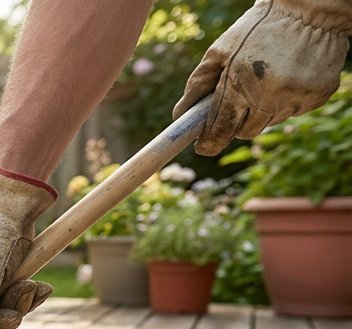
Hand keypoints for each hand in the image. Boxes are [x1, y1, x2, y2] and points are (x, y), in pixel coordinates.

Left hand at [175, 0, 351, 155]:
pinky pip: (294, 111)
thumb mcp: (219, 51)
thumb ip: (197, 85)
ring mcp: (297, 97)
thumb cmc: (256, 29)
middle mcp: (271, 96)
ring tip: (267, 79)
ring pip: (270, 122)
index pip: (221, 130)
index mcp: (240, 84)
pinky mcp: (318, 96)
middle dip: (237, 122)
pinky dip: (286, 100)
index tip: (203, 146)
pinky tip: (288, 76)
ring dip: (263, 110)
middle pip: (245, 131)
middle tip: (239, 100)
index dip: (210, 142)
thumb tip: (180, 117)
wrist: (310, 11)